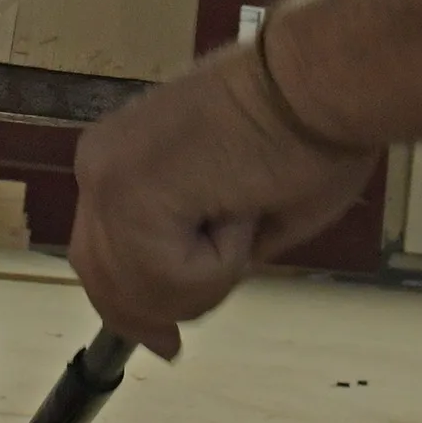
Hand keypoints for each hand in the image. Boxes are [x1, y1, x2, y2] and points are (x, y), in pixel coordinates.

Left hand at [70, 40, 375, 354]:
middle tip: (225, 263)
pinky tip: (241, 201)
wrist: (322, 78)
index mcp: (119, 159)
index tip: (165, 345)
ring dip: (211, 272)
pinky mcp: (129, 194)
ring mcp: (107, 178)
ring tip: (244, 203)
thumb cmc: (307, 129)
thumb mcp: (235, 215)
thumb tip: (171, 319)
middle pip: (109, 283)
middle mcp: (99, 165)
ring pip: (145, 291)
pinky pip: (172, 279)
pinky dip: (223, 259)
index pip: (102, 258)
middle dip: (171, 303)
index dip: (136, 309)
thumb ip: (194, 257)